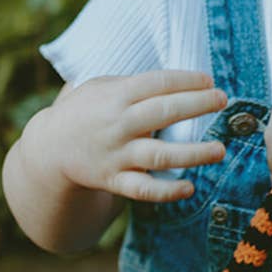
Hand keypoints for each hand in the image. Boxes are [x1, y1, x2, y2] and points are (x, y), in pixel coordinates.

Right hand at [25, 71, 228, 203]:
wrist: (48, 149)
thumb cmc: (86, 110)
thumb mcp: (101, 86)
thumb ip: (135, 83)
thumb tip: (180, 79)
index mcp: (116, 96)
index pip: (157, 83)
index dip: (186, 80)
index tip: (209, 80)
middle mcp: (118, 124)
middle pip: (163, 113)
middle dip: (197, 105)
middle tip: (223, 100)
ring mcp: (117, 154)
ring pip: (159, 155)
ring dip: (193, 154)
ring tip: (220, 149)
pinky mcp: (114, 181)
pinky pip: (143, 190)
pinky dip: (167, 192)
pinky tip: (190, 188)